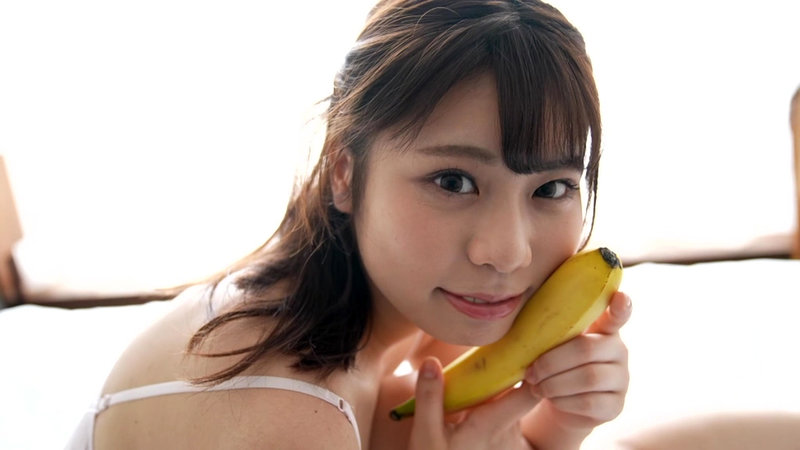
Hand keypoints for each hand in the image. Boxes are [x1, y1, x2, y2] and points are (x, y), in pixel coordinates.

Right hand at [408, 357, 538, 449]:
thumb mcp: (425, 435)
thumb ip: (429, 398)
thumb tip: (431, 361)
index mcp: (493, 424)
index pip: (530, 393)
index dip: (535, 368)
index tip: (524, 345)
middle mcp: (509, 431)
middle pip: (525, 390)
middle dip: (518, 367)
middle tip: (507, 342)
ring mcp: (510, 438)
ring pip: (515, 401)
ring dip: (507, 382)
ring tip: (498, 356)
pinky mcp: (506, 443)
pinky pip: (508, 412)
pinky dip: (500, 398)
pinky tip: (484, 386)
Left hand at [523, 291, 631, 435]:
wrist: (559, 401)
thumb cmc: (552, 363)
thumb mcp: (551, 342)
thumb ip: (551, 328)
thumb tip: (528, 325)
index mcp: (602, 328)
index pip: (618, 314)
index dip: (620, 307)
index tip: (620, 297)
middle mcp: (618, 350)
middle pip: (586, 349)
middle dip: (551, 362)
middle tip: (530, 372)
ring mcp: (621, 379)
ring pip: (588, 378)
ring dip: (554, 383)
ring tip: (535, 385)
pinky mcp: (616, 405)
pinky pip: (589, 402)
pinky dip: (563, 400)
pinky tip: (550, 398)